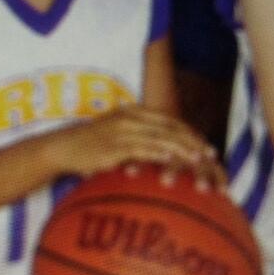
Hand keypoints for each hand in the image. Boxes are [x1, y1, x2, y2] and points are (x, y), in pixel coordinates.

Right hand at [51, 105, 218, 178]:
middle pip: (169, 127)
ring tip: (199, 160)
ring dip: (182, 148)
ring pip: (160, 137)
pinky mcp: (114, 145)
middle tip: (211, 154)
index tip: (206, 145)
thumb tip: (155, 153)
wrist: (62, 147)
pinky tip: (174, 162)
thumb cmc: (88, 146)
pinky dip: (161, 154)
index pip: (168, 120)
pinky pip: (143, 149)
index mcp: (132, 112)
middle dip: (193, 140)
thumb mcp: (114, 135)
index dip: (189, 132)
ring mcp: (122, 130)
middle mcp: (130, 117)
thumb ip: (134, 139)